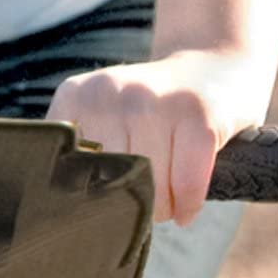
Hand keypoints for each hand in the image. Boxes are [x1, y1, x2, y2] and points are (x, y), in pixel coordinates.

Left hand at [47, 46, 277, 224]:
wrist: (215, 64)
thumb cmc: (150, 111)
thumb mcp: (99, 117)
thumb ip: (75, 156)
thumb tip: (62, 213)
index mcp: (75, 97)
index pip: (63, 172)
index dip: (82, 202)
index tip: (95, 210)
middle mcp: (108, 93)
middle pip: (106, 183)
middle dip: (127, 206)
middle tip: (143, 201)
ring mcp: (153, 100)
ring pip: (147, 187)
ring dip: (160, 209)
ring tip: (166, 200)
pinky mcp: (198, 114)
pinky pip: (186, 183)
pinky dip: (188, 205)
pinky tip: (186, 211)